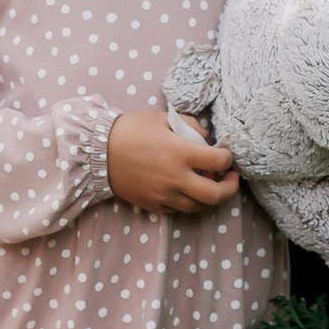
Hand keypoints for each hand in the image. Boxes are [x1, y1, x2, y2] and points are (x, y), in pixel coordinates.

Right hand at [108, 110, 240, 215]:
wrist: (97, 151)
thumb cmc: (131, 130)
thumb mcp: (163, 119)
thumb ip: (190, 126)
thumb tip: (207, 140)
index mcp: (180, 153)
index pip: (219, 161)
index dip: (228, 158)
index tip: (225, 155)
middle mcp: (176, 178)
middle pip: (215, 195)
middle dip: (230, 188)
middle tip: (231, 179)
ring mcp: (164, 195)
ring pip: (198, 206)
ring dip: (207, 196)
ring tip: (206, 184)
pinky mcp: (153, 204)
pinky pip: (178, 210)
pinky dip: (186, 201)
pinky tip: (184, 189)